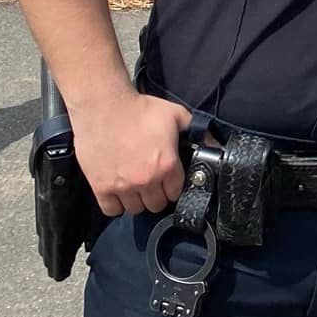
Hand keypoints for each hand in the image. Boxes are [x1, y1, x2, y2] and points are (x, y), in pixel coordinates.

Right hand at [72, 90, 192, 217]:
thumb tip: (216, 144)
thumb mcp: (176, 115)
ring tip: (135, 187)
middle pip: (156, 204)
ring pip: (135, 208)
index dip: (173, 187)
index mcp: (167, 165)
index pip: (176, 193)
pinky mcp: (101, 187)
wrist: (104, 107)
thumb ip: (197, 132)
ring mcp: (122, 186)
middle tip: (152, 183)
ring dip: (137, 200)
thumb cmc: (140, 109)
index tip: (169, 182)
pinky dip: (115, 204)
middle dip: (157, 195)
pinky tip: (118, 193)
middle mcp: (146, 180)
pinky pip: (112, 209)